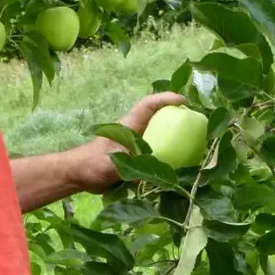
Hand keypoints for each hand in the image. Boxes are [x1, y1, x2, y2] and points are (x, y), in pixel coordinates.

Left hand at [66, 91, 184, 194]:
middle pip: (159, 117)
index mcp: (129, 125)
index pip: (148, 105)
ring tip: (195, 141)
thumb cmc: (91, 163)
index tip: (183, 101)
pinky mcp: (134, 158)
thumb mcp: (114, 163)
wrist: (78, 175)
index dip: (165, 99)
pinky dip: (167, 156)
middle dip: (177, 116)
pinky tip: (179, 164)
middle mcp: (134, 131)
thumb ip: (133, 165)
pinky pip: (155, 153)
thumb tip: (157, 173)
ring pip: (159, 135)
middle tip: (197, 120)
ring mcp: (135, 144)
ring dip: (174, 135)